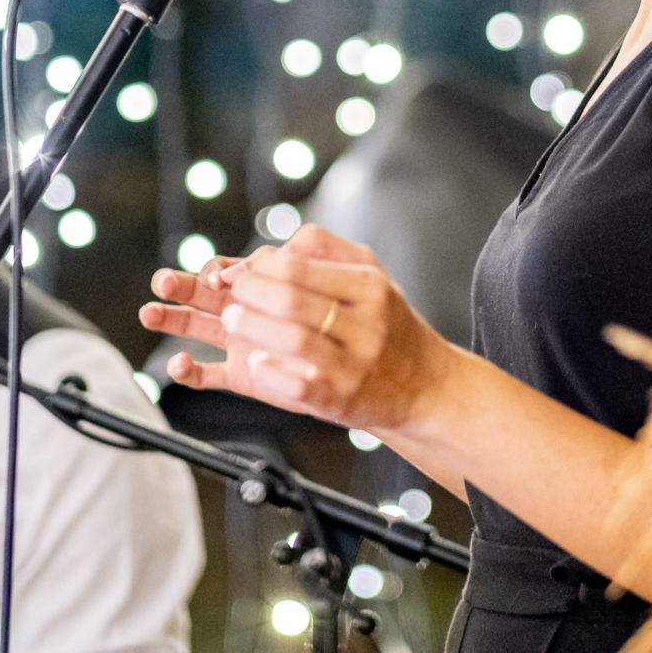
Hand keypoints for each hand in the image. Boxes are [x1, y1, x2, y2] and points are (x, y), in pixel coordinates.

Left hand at [139, 225, 450, 431]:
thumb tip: (262, 253)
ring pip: (293, 340)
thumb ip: (319, 252)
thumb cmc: (385, 323)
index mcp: (368, 285)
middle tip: (228, 294)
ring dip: (251, 328)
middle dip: (247, 294)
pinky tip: (254, 362)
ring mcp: (352, 365)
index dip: (256, 266)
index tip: (236, 271)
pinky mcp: (338, 400)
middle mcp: (364, 324)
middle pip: (291, 300)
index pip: (299, 266)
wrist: (422, 385)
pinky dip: (270, 373)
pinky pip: (297, 386)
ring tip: (229, 320)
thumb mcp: (367, 272)